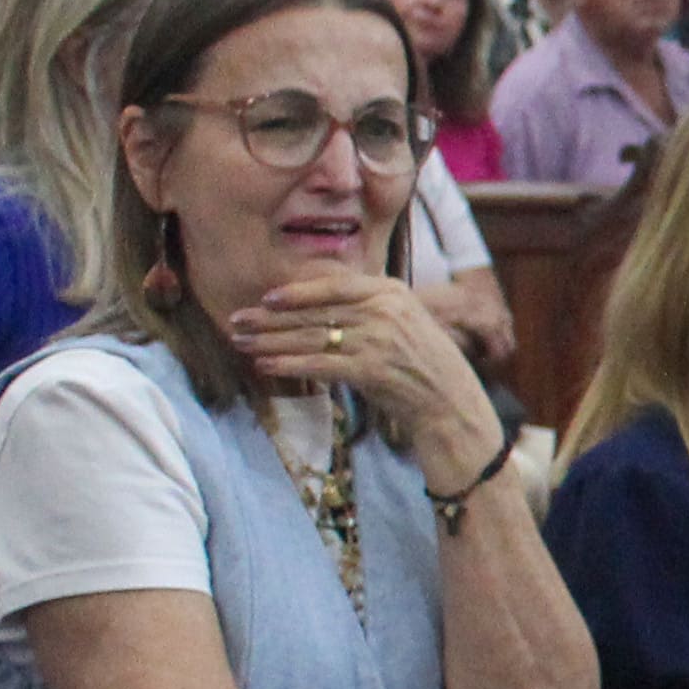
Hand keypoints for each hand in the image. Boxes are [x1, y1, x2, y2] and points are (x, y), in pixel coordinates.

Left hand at [235, 267, 502, 482]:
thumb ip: (366, 307)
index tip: (266, 299)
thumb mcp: (402, 321)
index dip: (296, 292)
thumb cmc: (422, 363)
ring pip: (311, 337)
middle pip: (315, 313)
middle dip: (271, 319)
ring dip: (271, 341)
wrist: (450, 402)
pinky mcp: (371, 369)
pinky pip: (319, 364)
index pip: (333, 286)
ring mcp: (378, 340)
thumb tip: (313, 306)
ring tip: (243, 344)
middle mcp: (384, 311)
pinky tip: (265, 366)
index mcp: (391, 291)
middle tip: (238, 321)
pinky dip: (289, 364)